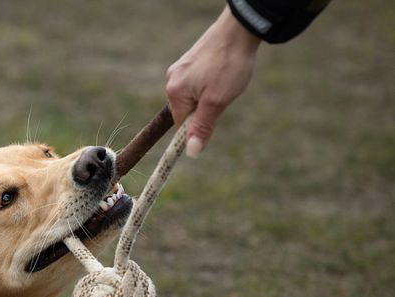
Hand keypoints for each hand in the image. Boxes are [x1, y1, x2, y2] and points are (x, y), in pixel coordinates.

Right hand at [166, 6, 260, 156]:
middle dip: (205, 109)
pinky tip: (222, 73)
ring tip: (225, 81)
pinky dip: (210, 83)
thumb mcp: (217, 102)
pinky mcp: (190, 61)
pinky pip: (197, 82)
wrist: (239, 29)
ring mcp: (180, 68)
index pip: (181, 124)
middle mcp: (172, 79)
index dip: (198, 127)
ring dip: (209, 96)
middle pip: (187, 109)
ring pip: (194, 96)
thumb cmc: (228, 65)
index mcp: (174, 91)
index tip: (214, 121)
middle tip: (224, 96)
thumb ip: (202, 127)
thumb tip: (191, 152)